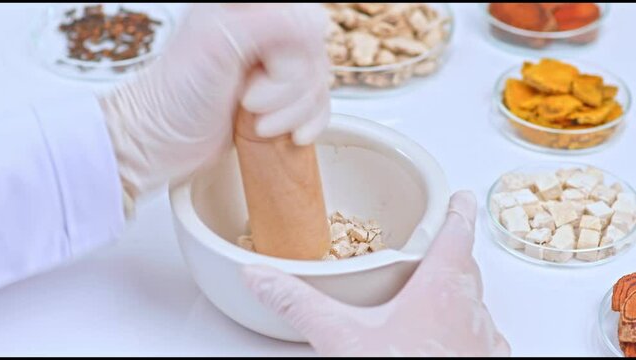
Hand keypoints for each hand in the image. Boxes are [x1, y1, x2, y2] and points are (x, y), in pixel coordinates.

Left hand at [100, 3, 329, 199]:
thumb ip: (270, 24)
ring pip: (319, 83)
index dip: (291, 52)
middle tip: (248, 99)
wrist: (160, 143)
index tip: (262, 71)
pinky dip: (310, 124)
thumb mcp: (216, 43)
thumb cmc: (174, 96)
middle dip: (286, 89)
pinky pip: (319, 106)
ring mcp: (273, 69)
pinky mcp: (280, 100)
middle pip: (314, 54)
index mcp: (248, 9)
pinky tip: (292, 135)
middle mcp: (264, 35)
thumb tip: (316, 21)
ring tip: (255, 121)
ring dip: (291, 113)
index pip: (302, 19)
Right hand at [242, 191, 509, 356]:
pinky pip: (481, 337)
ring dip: (457, 292)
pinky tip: (442, 340)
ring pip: (474, 302)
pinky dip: (464, 328)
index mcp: (439, 288)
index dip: (458, 211)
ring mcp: (483, 342)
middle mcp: (470, 310)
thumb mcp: (341, 337)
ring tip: (433, 292)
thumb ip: (300, 303)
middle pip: (465, 267)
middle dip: (451, 252)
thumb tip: (263, 276)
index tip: (461, 196)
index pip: (456, 233)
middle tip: (436, 246)